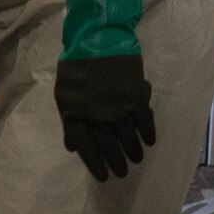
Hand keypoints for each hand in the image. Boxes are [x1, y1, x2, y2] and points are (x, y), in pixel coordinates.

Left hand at [55, 54, 155, 181]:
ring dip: (132, 149)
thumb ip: (69, 120)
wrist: (97, 37)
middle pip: (107, 144)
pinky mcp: (134, 94)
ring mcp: (117, 104)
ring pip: (126, 134)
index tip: (103, 177)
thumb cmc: (75, 64)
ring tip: (136, 160)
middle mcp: (96, 114)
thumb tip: (72, 146)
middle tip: (122, 174)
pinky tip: (150, 141)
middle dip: (115, 161)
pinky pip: (143, 118)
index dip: (94, 163)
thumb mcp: (63, 93)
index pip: (85, 146)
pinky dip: (148, 131)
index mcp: (75, 113)